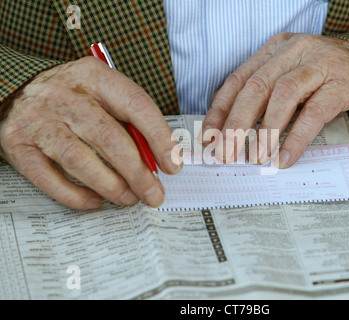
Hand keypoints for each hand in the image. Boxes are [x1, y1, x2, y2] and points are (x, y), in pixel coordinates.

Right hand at [0, 57, 182, 209]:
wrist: (19, 91)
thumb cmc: (75, 97)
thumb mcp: (104, 94)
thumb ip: (130, 120)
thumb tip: (160, 159)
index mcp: (93, 75)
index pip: (136, 105)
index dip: (159, 137)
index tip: (173, 165)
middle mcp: (63, 94)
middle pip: (108, 137)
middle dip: (137, 172)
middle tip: (154, 194)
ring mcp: (37, 118)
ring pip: (79, 159)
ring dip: (110, 186)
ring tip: (129, 199)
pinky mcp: (17, 143)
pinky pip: (48, 177)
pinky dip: (75, 195)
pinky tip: (95, 201)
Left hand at [201, 33, 348, 165]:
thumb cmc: (326, 81)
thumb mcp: (292, 83)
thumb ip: (266, 100)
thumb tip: (234, 134)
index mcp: (276, 50)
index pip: (238, 79)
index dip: (220, 110)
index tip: (208, 137)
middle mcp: (295, 50)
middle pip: (256, 87)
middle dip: (236, 124)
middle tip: (226, 153)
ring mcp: (321, 63)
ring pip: (283, 95)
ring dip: (265, 131)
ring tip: (255, 157)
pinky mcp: (343, 83)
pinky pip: (314, 113)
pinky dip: (296, 138)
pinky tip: (285, 157)